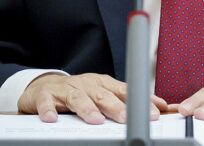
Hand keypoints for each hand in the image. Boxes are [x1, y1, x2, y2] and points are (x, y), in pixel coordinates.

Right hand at [18, 73, 169, 124]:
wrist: (44, 87)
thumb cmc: (79, 93)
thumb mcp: (103, 93)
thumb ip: (127, 100)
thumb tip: (159, 106)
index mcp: (103, 84)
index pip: (125, 91)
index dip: (140, 101)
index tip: (154, 113)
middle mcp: (87, 84)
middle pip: (103, 95)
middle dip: (117, 107)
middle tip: (127, 118)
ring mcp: (66, 88)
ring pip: (78, 97)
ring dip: (87, 108)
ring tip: (95, 120)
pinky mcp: (45, 94)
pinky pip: (47, 101)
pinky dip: (49, 109)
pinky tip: (52, 119)